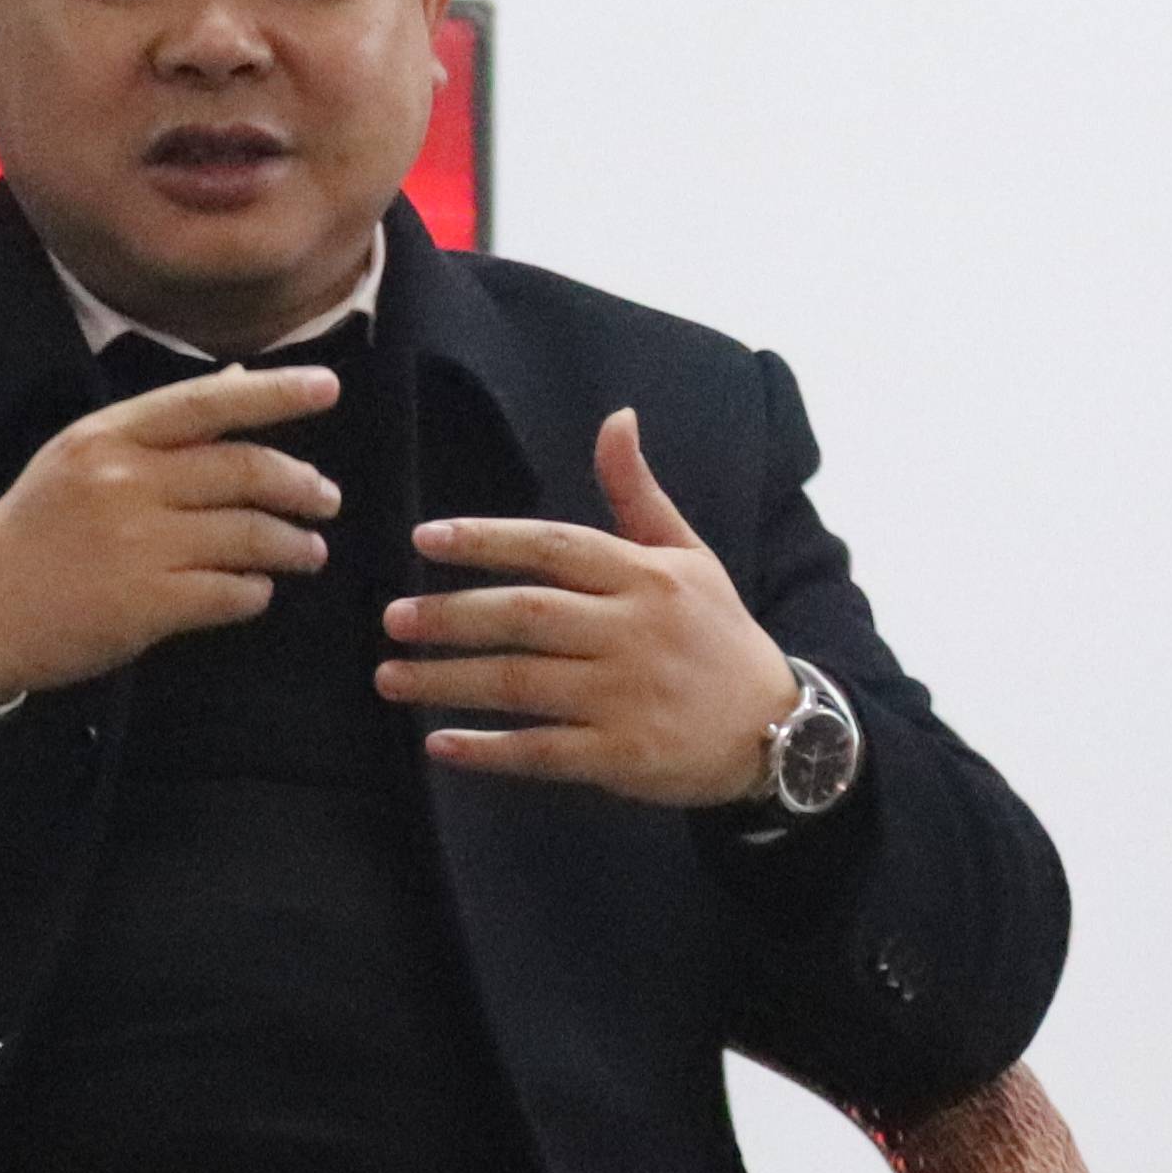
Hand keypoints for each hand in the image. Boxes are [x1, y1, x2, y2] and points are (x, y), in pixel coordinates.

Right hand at [0, 362, 343, 707]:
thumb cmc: (34, 530)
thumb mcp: (79, 457)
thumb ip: (157, 426)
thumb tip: (239, 380)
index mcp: (108, 437)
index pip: (208, 403)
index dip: (276, 393)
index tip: (328, 387)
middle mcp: (126, 483)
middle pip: (244, 471)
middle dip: (301, 484)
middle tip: (326, 498)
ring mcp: (138, 546)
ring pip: (249, 535)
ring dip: (292, 544)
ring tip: (308, 551)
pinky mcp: (147, 607)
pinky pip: (230, 593)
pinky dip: (255, 592)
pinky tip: (256, 591)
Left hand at [382, 409, 802, 805]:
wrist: (780, 727)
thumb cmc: (719, 634)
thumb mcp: (689, 556)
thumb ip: (637, 494)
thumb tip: (616, 417)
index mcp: (645, 577)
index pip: (554, 546)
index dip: (487, 540)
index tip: (425, 538)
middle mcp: (634, 631)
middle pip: (526, 614)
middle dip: (451, 616)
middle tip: (392, 618)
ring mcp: (628, 696)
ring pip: (522, 683)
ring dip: (449, 681)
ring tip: (391, 677)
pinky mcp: (624, 755)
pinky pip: (543, 751)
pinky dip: (488, 751)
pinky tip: (441, 745)